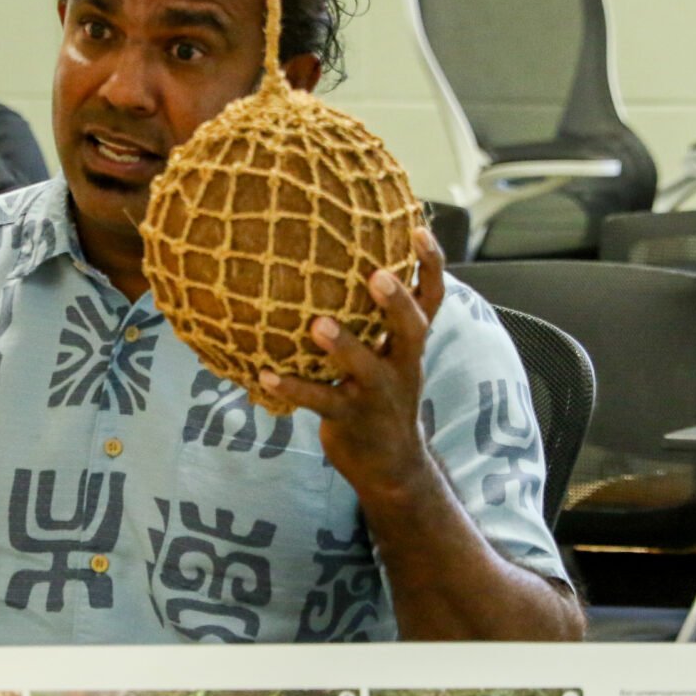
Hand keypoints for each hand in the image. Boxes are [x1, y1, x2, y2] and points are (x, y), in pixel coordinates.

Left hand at [258, 227, 445, 504]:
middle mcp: (401, 366)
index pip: (432, 298)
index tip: (418, 229)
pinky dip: (292, 387)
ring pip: (366, 368)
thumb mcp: (389, 357)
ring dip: (344, 346)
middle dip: (397, 302)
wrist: (391, 466)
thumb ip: (374, 320)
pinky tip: (264, 374)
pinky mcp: (350, 420)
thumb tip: (335, 262)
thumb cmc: (380, 396)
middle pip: (412, 329)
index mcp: (410, 345)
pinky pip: (320, 401)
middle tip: (377, 275)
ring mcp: (377, 395)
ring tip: (318, 324)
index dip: (431, 265)